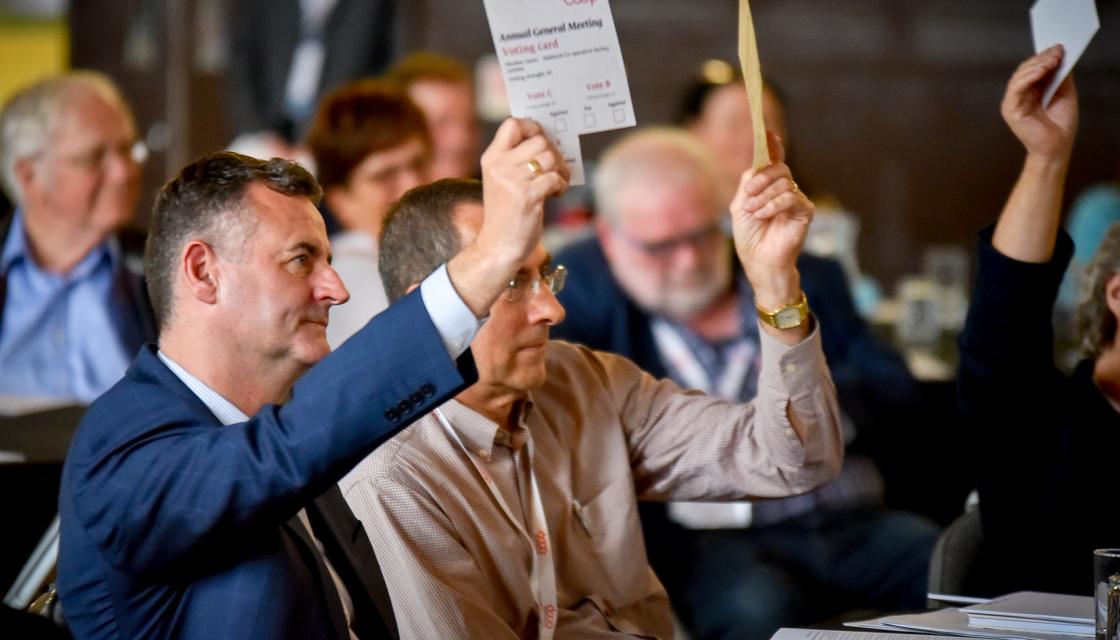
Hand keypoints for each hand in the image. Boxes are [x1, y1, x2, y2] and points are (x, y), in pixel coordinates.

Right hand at [476, 118, 569, 265]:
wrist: (498, 247)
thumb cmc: (506, 214)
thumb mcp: (502, 181)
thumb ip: (518, 160)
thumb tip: (549, 141)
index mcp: (491, 158)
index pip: (512, 124)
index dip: (532, 127)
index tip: (542, 140)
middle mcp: (499, 165)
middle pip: (539, 140)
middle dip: (554, 154)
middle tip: (556, 170)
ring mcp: (512, 181)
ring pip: (550, 158)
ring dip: (560, 170)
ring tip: (557, 184)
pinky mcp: (527, 196)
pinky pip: (555, 178)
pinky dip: (561, 186)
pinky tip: (555, 195)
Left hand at [729, 131, 813, 307]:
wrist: (759, 262)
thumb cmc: (749, 237)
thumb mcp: (740, 206)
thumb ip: (748, 183)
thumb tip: (758, 162)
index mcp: (768, 186)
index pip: (773, 160)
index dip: (772, 145)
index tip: (767, 131)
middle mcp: (784, 189)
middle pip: (777, 168)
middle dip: (761, 178)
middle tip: (749, 195)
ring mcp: (796, 199)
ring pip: (783, 182)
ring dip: (763, 196)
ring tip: (754, 212)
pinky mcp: (805, 211)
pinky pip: (791, 196)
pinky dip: (774, 204)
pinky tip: (764, 215)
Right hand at [1001, 45, 1078, 161]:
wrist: (1057, 147)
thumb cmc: (1061, 124)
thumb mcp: (1065, 93)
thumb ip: (1060, 76)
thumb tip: (1059, 56)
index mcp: (1031, 91)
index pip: (1033, 69)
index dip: (1045, 56)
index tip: (1059, 47)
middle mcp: (1019, 95)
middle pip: (1025, 70)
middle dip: (1042, 58)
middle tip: (1057, 51)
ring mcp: (1013, 102)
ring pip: (1019, 76)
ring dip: (1037, 65)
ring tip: (1053, 59)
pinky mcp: (1010, 110)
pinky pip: (1017, 88)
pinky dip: (1029, 77)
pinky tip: (1042, 70)